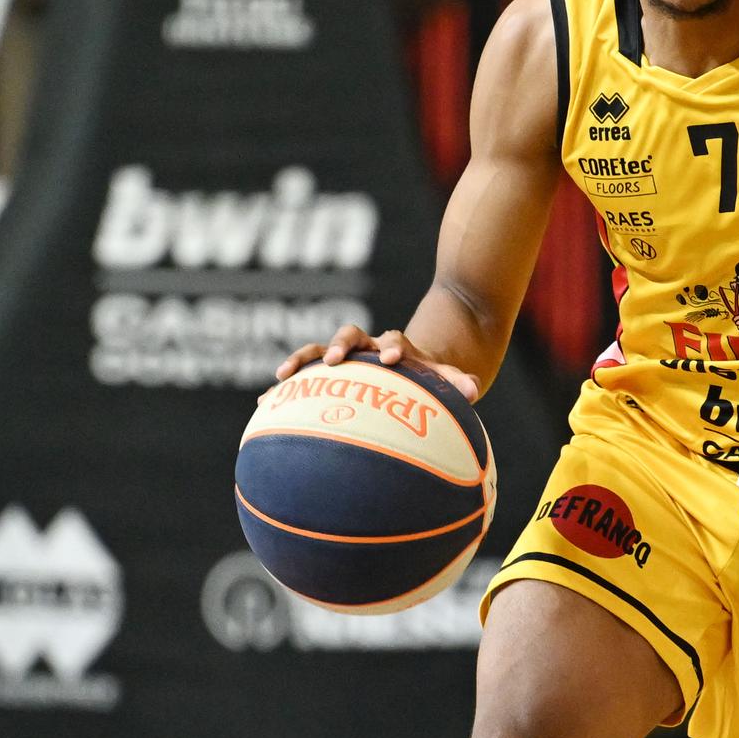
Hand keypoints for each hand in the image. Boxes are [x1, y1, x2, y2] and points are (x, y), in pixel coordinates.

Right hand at [275, 324, 479, 402]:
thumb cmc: (425, 377)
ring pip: (319, 350)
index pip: (395, 340)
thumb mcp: (442, 379)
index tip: (392, 358)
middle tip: (335, 360)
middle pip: (351, 334)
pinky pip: (302, 377)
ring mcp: (343, 358)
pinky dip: (285, 387)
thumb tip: (474, 390)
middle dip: (342, 345)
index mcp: (396, 346)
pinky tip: (264, 403)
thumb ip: (456, 382)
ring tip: (282, 377)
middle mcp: (367, 346)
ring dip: (302, 359)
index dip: (393, 347)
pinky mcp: (324, 373)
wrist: (407, 367)